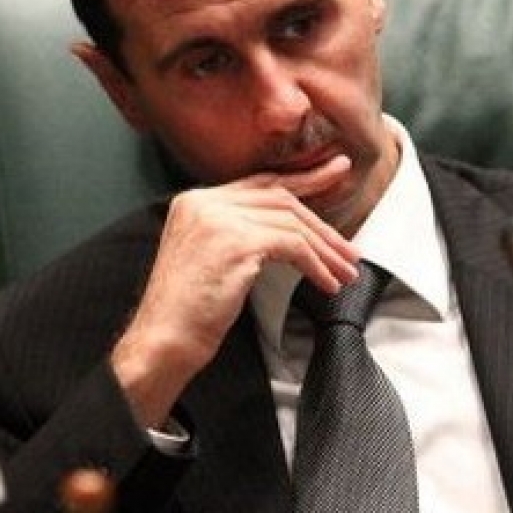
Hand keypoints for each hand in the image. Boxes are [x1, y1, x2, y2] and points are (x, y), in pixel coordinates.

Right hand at [110, 155, 360, 426]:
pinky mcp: (236, 242)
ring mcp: (219, 219)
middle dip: (322, 221)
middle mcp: (205, 201)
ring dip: (324, 250)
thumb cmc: (185, 311)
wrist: (163, 338)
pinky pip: (292, 246)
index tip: (334, 173)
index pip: (259, 183)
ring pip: (291, 222)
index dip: (302, 180)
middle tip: (350, 244)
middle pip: (280, 198)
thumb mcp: (209, 257)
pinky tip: (326, 283)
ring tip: (345, 272)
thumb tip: (287, 231)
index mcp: (195, 201)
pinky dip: (315, 265)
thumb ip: (236, 233)